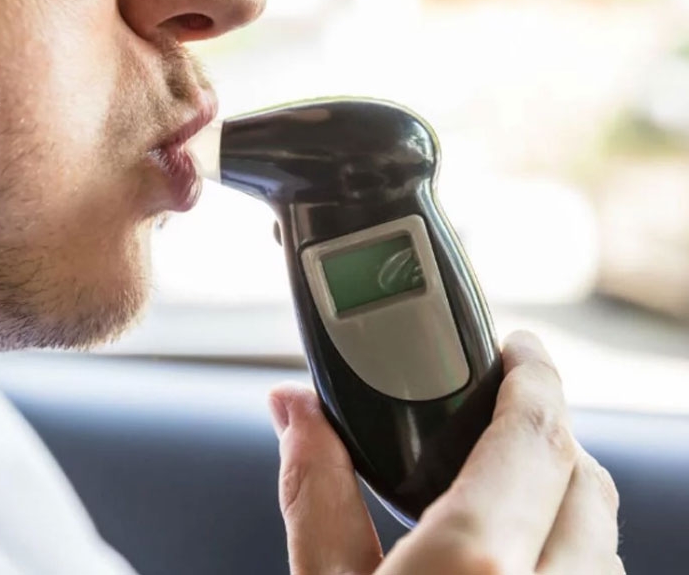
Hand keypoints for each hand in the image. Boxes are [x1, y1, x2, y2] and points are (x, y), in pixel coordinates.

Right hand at [269, 331, 623, 574]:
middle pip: (586, 480)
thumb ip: (316, 495)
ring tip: (502, 485)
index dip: (533, 376)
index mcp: (476, 566)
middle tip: (500, 410)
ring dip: (564, 496)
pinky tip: (516, 558)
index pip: (534, 436)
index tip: (519, 347)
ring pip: (605, 541)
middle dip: (548, 433)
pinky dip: (571, 553)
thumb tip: (296, 412)